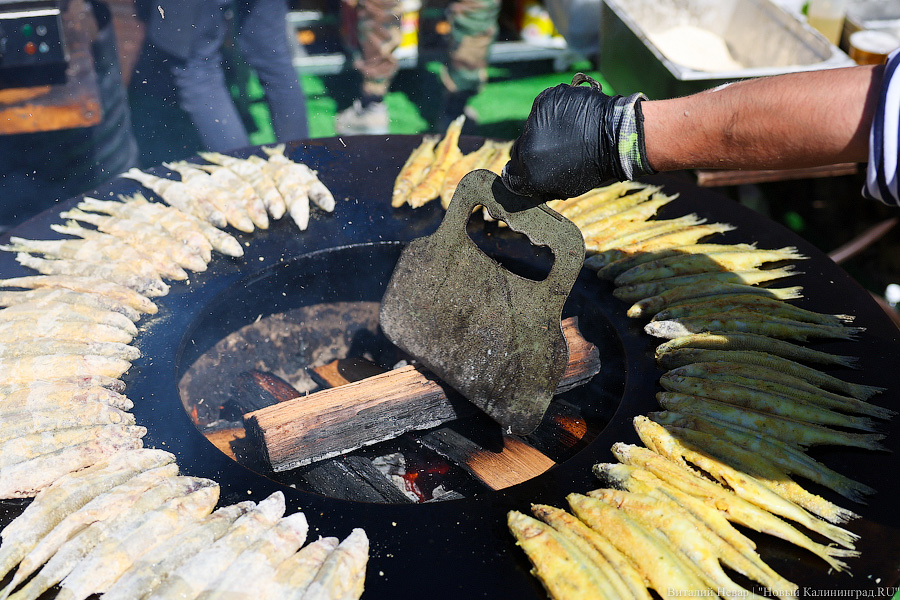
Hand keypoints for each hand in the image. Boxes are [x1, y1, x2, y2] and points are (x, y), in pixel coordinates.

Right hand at [502, 74, 653, 201]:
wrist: (615, 136)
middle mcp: (526, 144)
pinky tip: (569, 119)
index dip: (524, 173)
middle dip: (533, 151)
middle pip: (519, 149)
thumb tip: (528, 178)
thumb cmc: (595, 165)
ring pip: (531, 127)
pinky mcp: (545, 99)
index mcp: (529, 170)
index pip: (511, 174)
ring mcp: (534, 119)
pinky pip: (543, 109)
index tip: (537, 169)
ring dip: (542, 131)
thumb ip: (541, 183)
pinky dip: (553, 114)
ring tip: (566, 133)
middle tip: (555, 150)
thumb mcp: (565, 187)